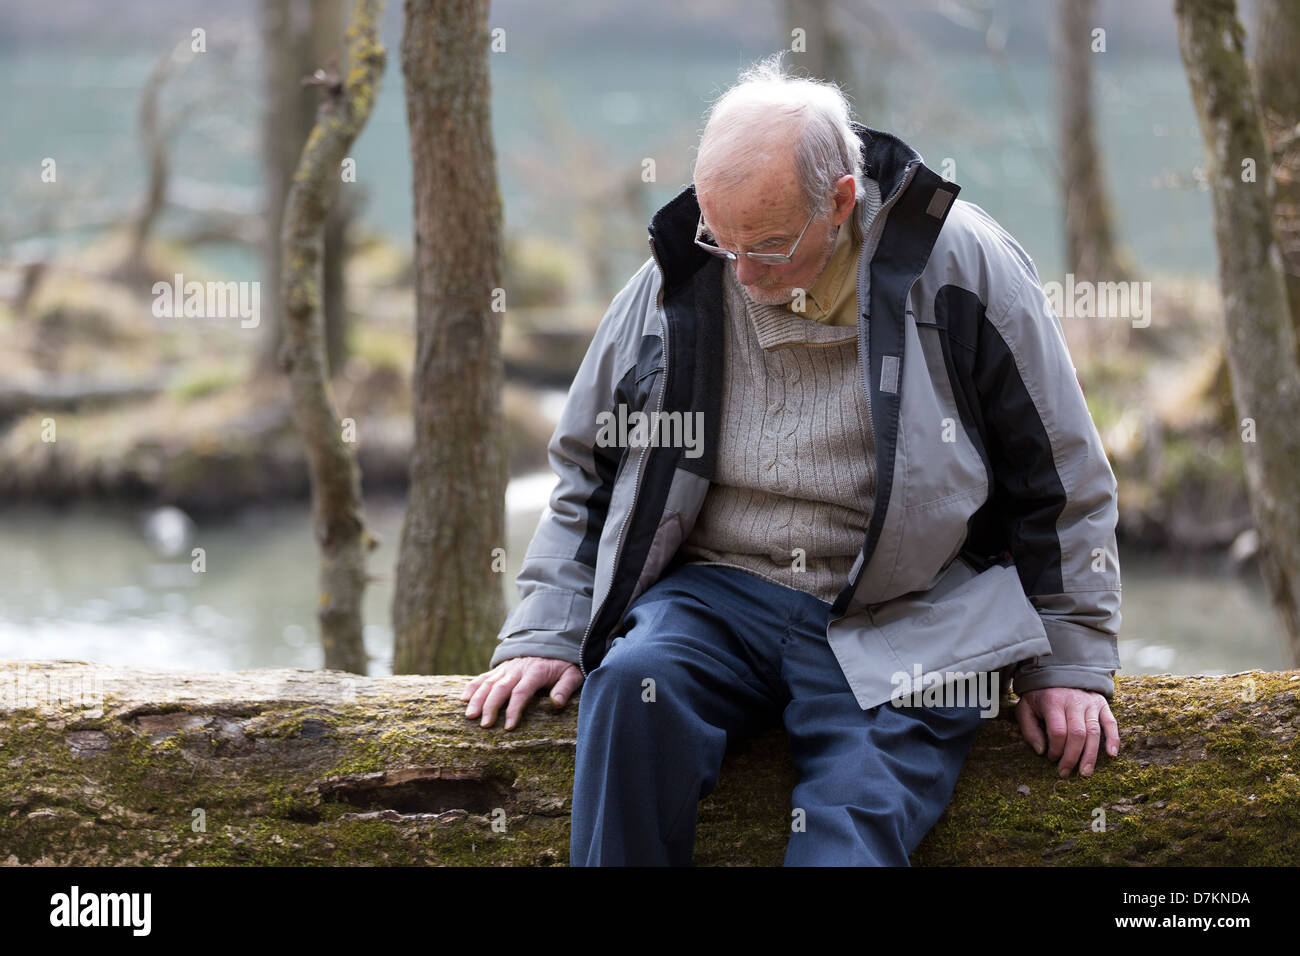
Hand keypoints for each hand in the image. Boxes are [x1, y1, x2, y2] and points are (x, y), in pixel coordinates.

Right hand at [460, 656, 583, 730]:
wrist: (555, 641)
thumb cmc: (564, 664)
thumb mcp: (572, 674)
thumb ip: (565, 688)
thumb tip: (557, 704)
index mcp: (536, 672)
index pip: (521, 692)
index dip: (514, 709)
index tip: (508, 727)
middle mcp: (518, 669)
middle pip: (500, 688)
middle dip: (490, 706)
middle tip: (484, 725)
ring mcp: (507, 667)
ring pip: (488, 682)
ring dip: (477, 698)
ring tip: (469, 715)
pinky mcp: (501, 668)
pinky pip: (484, 676)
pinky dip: (473, 686)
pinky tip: (463, 699)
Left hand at [1013, 686, 1119, 777]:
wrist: (1057, 671)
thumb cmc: (1039, 695)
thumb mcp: (1025, 708)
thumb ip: (1029, 729)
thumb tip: (1041, 751)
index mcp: (1053, 702)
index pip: (1058, 731)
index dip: (1056, 749)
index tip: (1051, 758)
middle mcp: (1073, 702)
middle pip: (1077, 734)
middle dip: (1072, 757)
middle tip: (1066, 772)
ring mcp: (1090, 703)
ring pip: (1094, 732)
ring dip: (1090, 755)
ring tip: (1085, 772)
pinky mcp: (1101, 704)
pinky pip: (1111, 723)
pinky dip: (1113, 739)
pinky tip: (1111, 754)